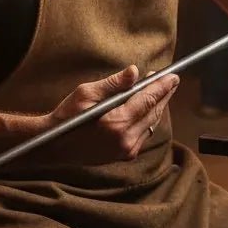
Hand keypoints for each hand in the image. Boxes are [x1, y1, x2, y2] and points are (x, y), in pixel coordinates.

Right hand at [47, 64, 178, 163]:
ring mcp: (127, 150)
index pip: (148, 100)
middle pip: (153, 113)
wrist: (54, 145)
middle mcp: (126, 139)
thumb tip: (134, 72)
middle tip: (172, 81)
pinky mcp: (125, 155)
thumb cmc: (67, 117)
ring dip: (158, 107)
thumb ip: (113, 84)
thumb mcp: (86, 93)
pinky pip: (144, 134)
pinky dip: (149, 120)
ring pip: (151, 124)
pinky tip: (149, 109)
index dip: (162, 87)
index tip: (173, 76)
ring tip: (162, 91)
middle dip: (164, 95)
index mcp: (116, 122)